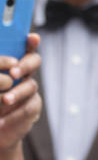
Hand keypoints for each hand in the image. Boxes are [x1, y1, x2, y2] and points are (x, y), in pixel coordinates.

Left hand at [0, 33, 40, 150]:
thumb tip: (0, 71)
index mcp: (11, 63)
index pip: (24, 48)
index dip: (31, 42)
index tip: (32, 37)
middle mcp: (23, 73)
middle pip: (34, 61)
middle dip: (25, 65)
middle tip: (13, 73)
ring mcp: (29, 90)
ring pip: (30, 86)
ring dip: (17, 93)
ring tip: (5, 100)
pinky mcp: (32, 107)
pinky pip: (28, 108)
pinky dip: (13, 115)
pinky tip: (0, 121)